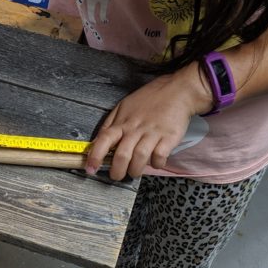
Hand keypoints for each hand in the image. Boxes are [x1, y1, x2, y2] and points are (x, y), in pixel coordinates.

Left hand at [86, 63, 213, 179]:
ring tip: (134, 172)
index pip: (104, 140)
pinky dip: (156, 164)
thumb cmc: (148, 100)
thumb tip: (96, 142)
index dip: (95, 156)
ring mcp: (152, 133)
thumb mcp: (123, 107)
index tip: (90, 169)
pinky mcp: (169, 137)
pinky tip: (155, 162)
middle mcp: (135, 129)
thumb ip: (110, 124)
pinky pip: (159, 157)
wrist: (177, 91)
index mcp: (122, 122)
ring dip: (135, 171)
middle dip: (117, 171)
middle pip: (122, 155)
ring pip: (139, 159)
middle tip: (116, 176)